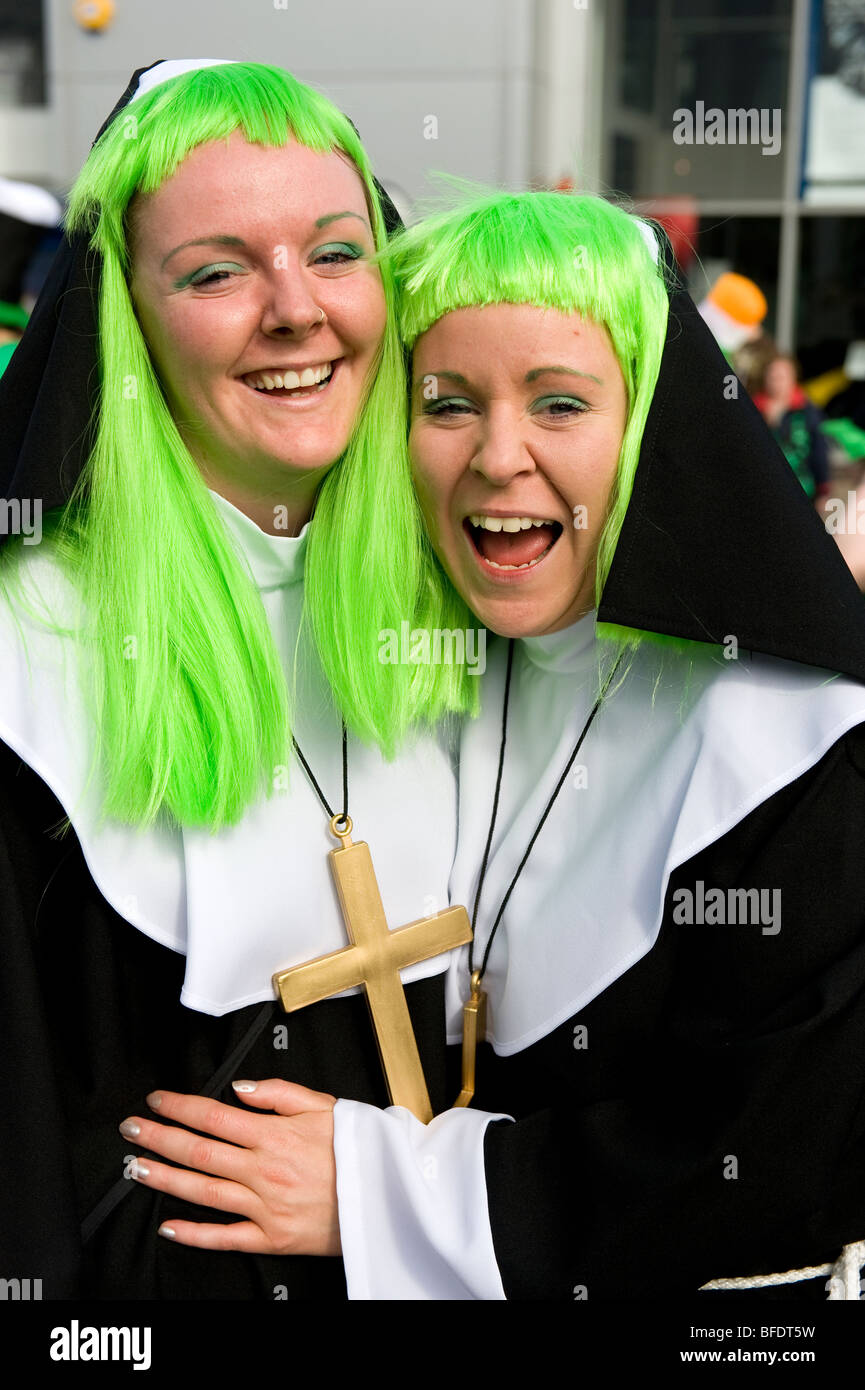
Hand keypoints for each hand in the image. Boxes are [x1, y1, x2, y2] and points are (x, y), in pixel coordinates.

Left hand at [119, 1079, 340, 1254]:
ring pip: (204, 1191)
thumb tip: (240, 1089)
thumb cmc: (358, 1150)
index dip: (180, 1107)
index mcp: (276, 1135)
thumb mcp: (325, 1106)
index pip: (215, 1117)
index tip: (158, 1100)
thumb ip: (279, 1093)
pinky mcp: (272, 1238)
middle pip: (200, 1151)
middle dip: (160, 1138)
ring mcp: (266, 1207)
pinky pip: (225, 1236)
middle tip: (132, 1129)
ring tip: (137, 1167)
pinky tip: (169, 1225)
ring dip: (165, 1178)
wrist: (388, 1197)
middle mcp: (265, 1171)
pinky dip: (194, 1233)